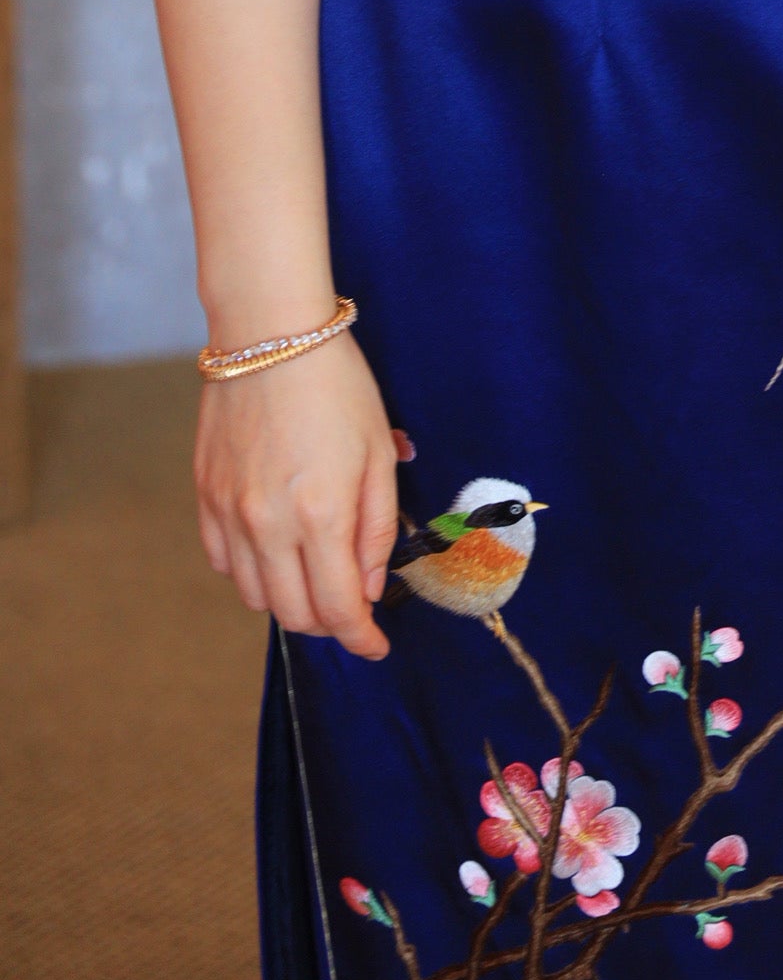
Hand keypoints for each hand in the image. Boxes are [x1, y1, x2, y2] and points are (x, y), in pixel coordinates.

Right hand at [195, 331, 399, 659]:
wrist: (270, 333)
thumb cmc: (338, 385)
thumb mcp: (379, 451)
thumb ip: (376, 528)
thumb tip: (369, 588)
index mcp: (322, 514)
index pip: (340, 608)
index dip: (362, 638)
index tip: (377, 646)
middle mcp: (270, 524)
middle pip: (295, 614)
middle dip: (330, 623)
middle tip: (352, 608)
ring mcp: (231, 513)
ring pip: (256, 596)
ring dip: (290, 601)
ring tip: (317, 578)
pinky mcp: (206, 497)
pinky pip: (225, 563)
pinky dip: (252, 573)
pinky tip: (276, 553)